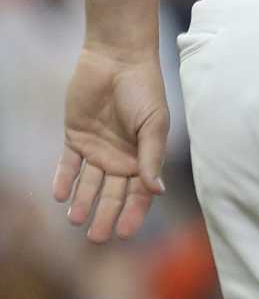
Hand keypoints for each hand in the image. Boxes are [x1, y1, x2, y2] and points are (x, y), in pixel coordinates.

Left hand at [54, 43, 168, 242]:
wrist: (117, 59)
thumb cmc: (144, 89)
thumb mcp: (154, 123)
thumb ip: (152, 156)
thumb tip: (158, 190)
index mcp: (144, 155)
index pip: (140, 192)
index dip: (134, 213)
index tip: (126, 233)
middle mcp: (121, 157)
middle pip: (113, 193)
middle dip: (105, 215)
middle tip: (96, 238)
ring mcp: (97, 148)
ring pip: (88, 184)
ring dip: (83, 202)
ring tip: (75, 220)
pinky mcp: (75, 138)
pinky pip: (68, 165)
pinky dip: (64, 180)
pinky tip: (60, 196)